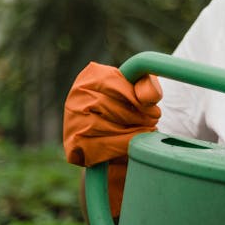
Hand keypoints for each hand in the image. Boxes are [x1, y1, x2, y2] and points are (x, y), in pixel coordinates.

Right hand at [63, 62, 161, 215]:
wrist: (116, 137)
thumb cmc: (131, 107)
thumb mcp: (142, 90)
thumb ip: (148, 86)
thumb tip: (148, 98)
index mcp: (91, 77)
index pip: (111, 82)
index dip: (135, 97)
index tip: (152, 108)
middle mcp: (76, 97)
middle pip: (107, 105)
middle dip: (136, 115)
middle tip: (153, 121)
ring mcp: (71, 122)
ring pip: (104, 126)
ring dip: (132, 131)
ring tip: (146, 131)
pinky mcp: (74, 145)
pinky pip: (100, 147)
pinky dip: (121, 146)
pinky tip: (133, 144)